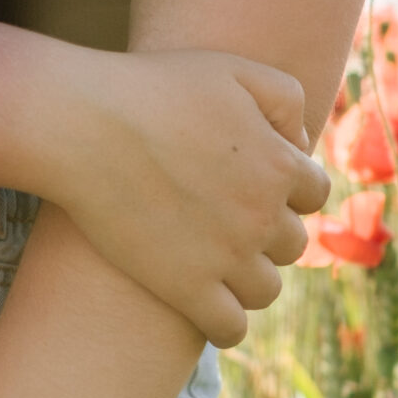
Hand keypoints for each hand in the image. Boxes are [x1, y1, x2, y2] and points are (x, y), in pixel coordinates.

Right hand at [35, 48, 328, 346]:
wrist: (83, 124)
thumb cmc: (154, 87)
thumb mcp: (233, 69)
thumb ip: (286, 99)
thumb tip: (301, 144)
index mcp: (279, 165)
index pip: (314, 193)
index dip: (288, 186)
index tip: (255, 180)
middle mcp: (260, 216)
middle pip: (293, 244)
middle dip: (268, 230)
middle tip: (228, 216)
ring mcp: (225, 257)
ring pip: (266, 290)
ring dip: (250, 276)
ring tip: (219, 260)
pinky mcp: (185, 288)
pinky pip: (231, 327)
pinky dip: (227, 321)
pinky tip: (206, 301)